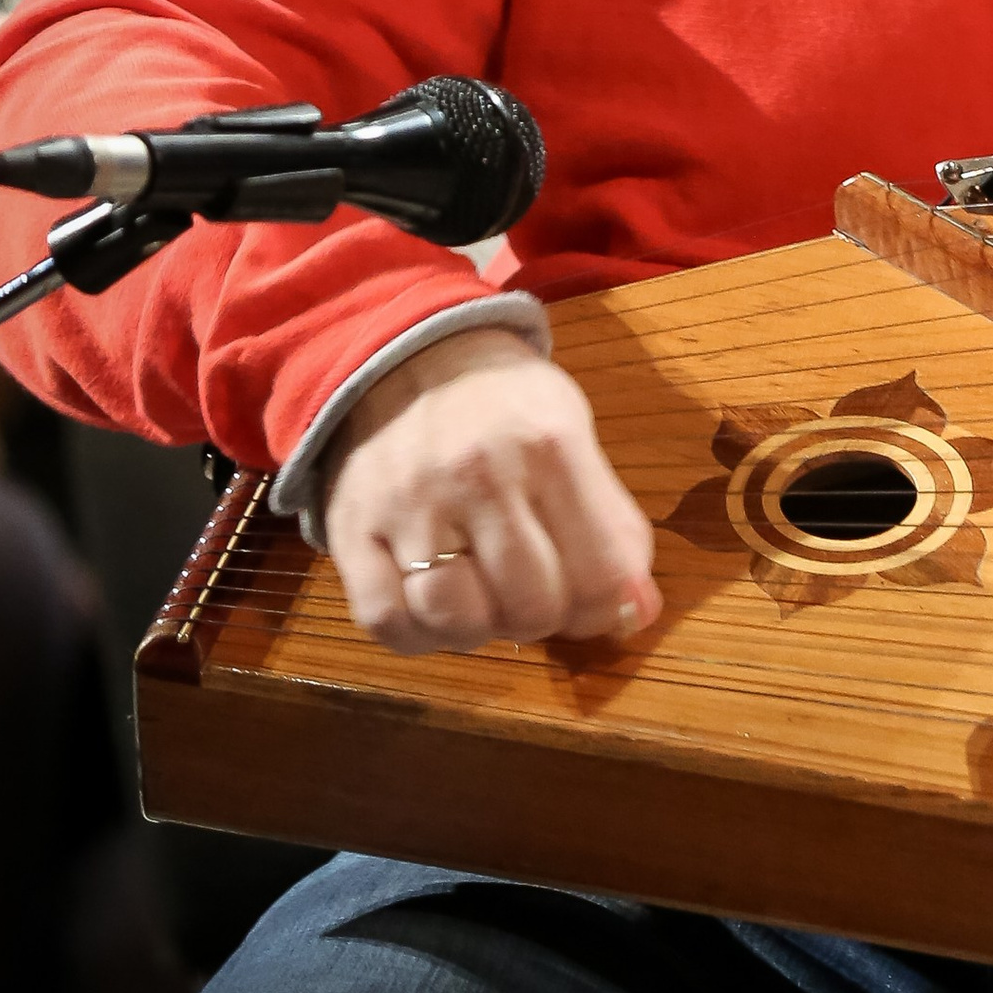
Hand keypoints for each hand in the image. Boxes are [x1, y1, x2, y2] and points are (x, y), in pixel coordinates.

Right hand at [321, 326, 661, 657]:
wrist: (407, 356)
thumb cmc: (504, 405)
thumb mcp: (574, 434)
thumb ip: (612, 524)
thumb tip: (639, 613)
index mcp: (550, 446)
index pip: (599, 571)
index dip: (607, 608)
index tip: (597, 604)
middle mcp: (479, 475)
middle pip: (531, 605)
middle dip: (544, 616)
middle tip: (534, 593)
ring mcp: (409, 504)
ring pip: (456, 620)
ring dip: (480, 630)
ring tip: (484, 602)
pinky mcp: (352, 528)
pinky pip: (386, 620)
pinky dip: (418, 636)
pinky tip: (435, 612)